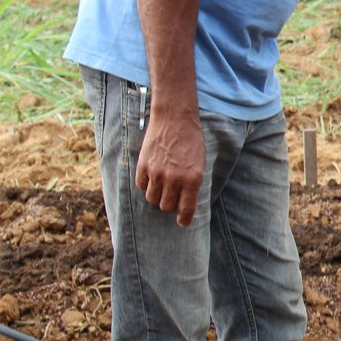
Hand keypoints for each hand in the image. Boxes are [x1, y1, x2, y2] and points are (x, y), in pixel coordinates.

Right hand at [135, 110, 204, 226]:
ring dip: (157, 195)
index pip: (186, 209)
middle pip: (166, 206)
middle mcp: (174, 178)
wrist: (175, 118)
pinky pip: (142, 186)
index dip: (184, 219)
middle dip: (170, 203)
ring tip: (162, 184)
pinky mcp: (143, 166)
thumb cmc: (191, 140)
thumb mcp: (199, 162)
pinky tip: (152, 175)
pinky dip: (146, 184)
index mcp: (192, 178)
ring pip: (152, 199)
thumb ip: (191, 183)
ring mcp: (157, 173)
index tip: (182, 222)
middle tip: (172, 194)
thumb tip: (184, 203)